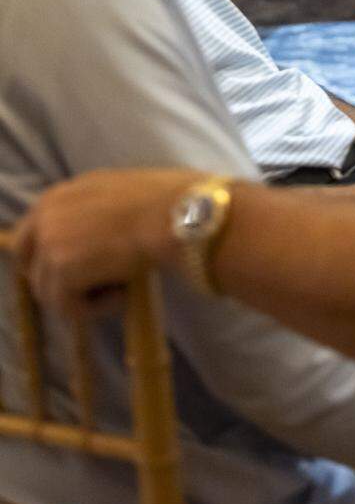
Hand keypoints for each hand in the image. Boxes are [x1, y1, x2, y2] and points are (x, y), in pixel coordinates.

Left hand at [15, 169, 201, 311]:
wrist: (177, 214)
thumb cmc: (164, 204)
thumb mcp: (116, 195)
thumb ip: (90, 213)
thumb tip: (85, 244)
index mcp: (59, 194)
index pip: (29, 235)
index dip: (48, 258)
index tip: (75, 273)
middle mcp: (46, 213)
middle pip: (29, 265)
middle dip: (56, 282)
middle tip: (90, 290)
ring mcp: (49, 241)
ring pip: (49, 292)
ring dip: (82, 296)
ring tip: (120, 287)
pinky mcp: (60, 268)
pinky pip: (66, 307)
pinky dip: (94, 309)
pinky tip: (121, 294)